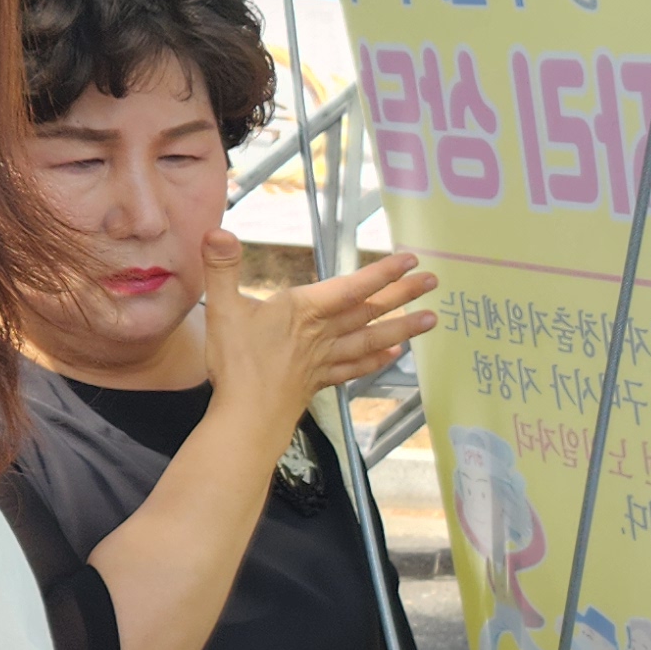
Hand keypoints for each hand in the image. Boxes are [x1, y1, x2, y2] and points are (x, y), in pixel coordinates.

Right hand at [200, 229, 436, 454]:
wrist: (247, 418)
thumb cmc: (237, 364)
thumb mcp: (223, 308)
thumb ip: (222, 267)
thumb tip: (217, 231)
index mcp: (305, 310)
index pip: (352, 285)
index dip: (383, 272)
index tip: (410, 260)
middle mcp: (323, 333)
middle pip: (370, 310)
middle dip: (403, 294)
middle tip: (433, 282)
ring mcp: (325, 359)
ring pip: (372, 339)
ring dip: (403, 328)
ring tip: (431, 319)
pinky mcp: (320, 380)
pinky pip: (355, 366)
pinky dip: (377, 360)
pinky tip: (394, 355)